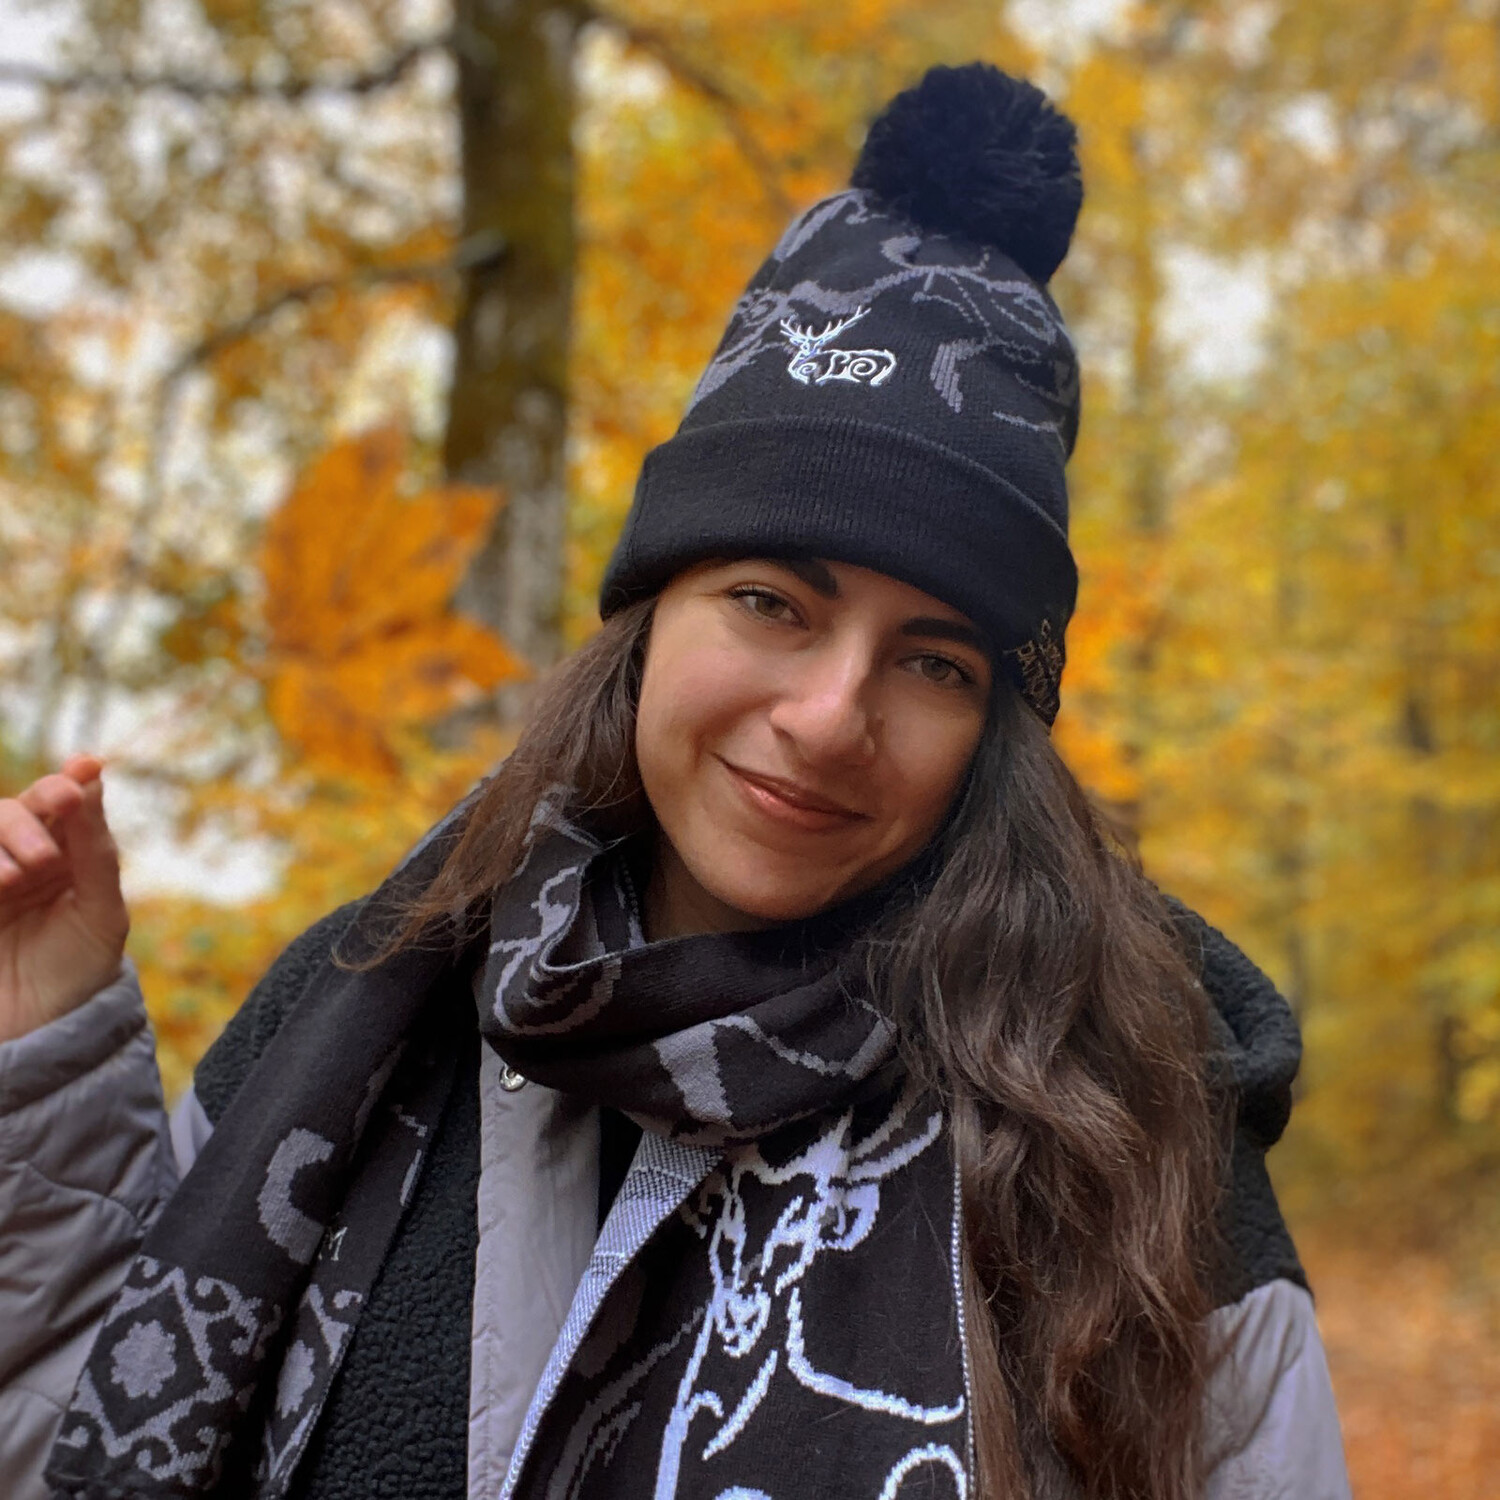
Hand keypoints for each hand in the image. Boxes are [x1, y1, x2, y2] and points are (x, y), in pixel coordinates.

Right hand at [0, 754, 129, 1042]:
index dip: (69, 780)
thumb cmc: (78, 972)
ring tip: (18, 879)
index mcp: (68, 855)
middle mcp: (23, 858)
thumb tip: (92, 777)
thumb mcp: (101, 913)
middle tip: (46, 857)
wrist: (39, 1034)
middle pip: (14, 809)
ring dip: (2, 840)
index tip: (85, 767)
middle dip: (31, 818)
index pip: (64, 802)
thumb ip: (96, 851)